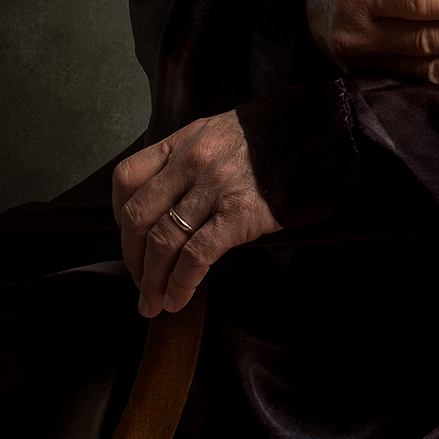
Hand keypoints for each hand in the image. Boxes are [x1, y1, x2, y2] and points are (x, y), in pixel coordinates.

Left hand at [112, 111, 280, 316]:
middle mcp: (191, 163)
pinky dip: (181, 283)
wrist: (319, 136)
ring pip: (162, 241)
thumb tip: (174, 203)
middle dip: (131, 258)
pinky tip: (179, 298)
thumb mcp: (221, 135)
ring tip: (154, 303)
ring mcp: (213, 188)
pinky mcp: (238, 214)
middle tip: (139, 282)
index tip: (128, 238)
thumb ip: (193, 161)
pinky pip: (196, 256)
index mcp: (184, 141)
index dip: (119, 215)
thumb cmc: (273, 140)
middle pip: (138, 217)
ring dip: (152, 281)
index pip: (128, 178)